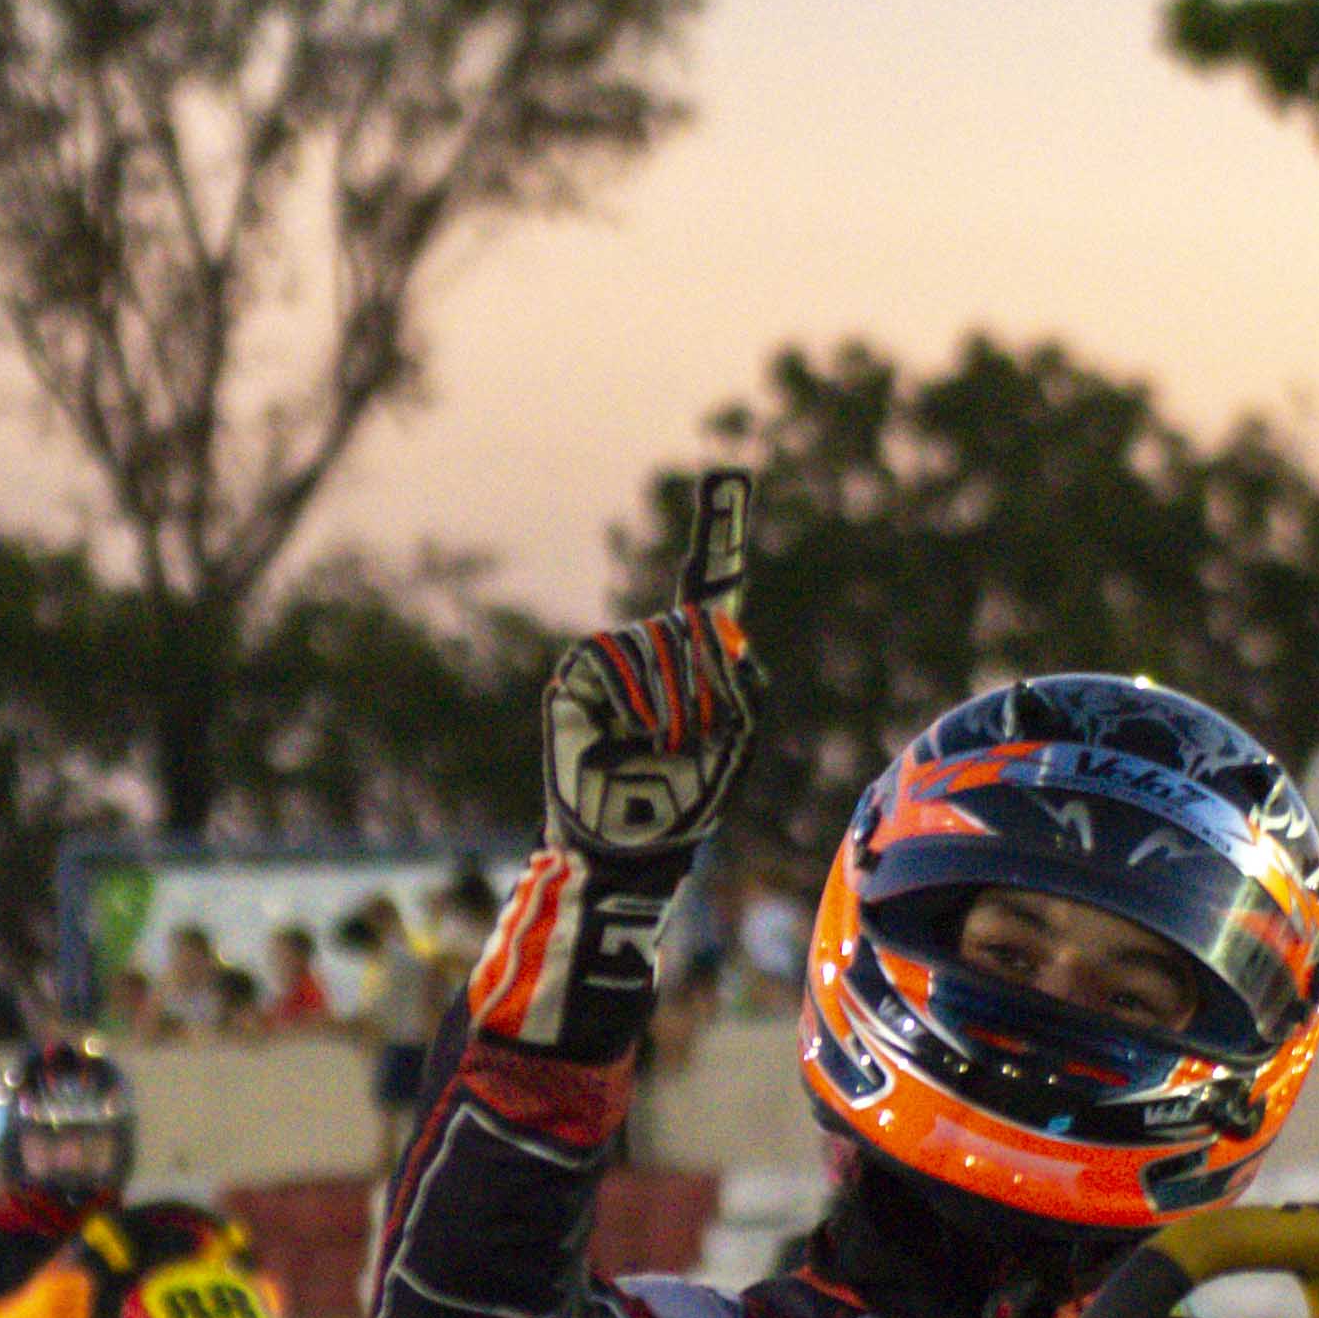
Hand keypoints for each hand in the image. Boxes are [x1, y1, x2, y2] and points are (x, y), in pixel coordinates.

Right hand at [536, 468, 759, 869]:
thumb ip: (739, 678)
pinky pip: (614, 656)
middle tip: (696, 738)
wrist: (630, 844)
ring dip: (673, 701)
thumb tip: (713, 622)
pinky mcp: (579, 673)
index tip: (729, 473)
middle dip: (706, 682)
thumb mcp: (737, 740)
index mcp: (701, 661)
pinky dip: (635, 696)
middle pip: (694, 624)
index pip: (711, 587)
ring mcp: (616, 660)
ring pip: (657, 641)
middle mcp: (656, 650)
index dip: (720, 531)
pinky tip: (636, 733)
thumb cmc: (687, 801)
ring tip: (664, 747)